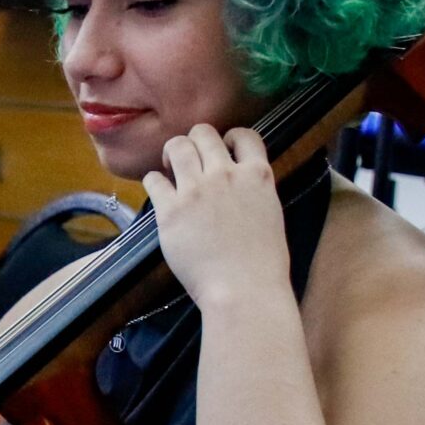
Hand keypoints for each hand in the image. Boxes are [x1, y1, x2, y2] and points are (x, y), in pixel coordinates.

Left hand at [141, 125, 291, 310]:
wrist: (244, 291)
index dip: (231, 138)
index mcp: (257, 176)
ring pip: (177, 146)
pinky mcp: (170, 210)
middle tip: (191, 161)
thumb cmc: (263, 265)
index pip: (245, 134)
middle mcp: (226, 175)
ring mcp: (197, 190)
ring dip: (173, 153)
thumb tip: (239, 182)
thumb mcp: (271, 214)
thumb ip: (254, 191)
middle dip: (196, 142)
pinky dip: (155, 182)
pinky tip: (160, 194)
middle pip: (204, 133)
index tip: (224, 150)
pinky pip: (153, 179)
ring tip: (172, 169)